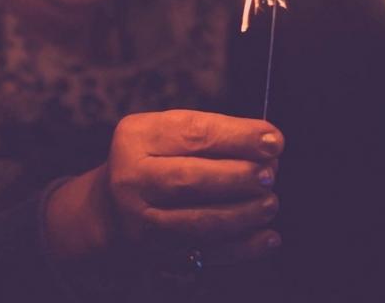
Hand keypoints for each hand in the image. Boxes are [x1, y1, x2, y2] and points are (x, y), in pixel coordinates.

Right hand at [45, 110, 282, 265]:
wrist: (110, 208)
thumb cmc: (153, 161)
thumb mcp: (167, 133)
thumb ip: (213, 134)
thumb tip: (267, 144)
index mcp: (136, 137)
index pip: (191, 134)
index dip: (237, 137)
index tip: (274, 140)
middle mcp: (132, 179)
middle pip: (190, 179)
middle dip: (238, 177)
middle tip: (271, 174)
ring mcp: (141, 220)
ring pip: (199, 221)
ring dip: (243, 213)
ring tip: (270, 203)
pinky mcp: (156, 253)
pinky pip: (206, 253)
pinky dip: (243, 247)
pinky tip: (268, 236)